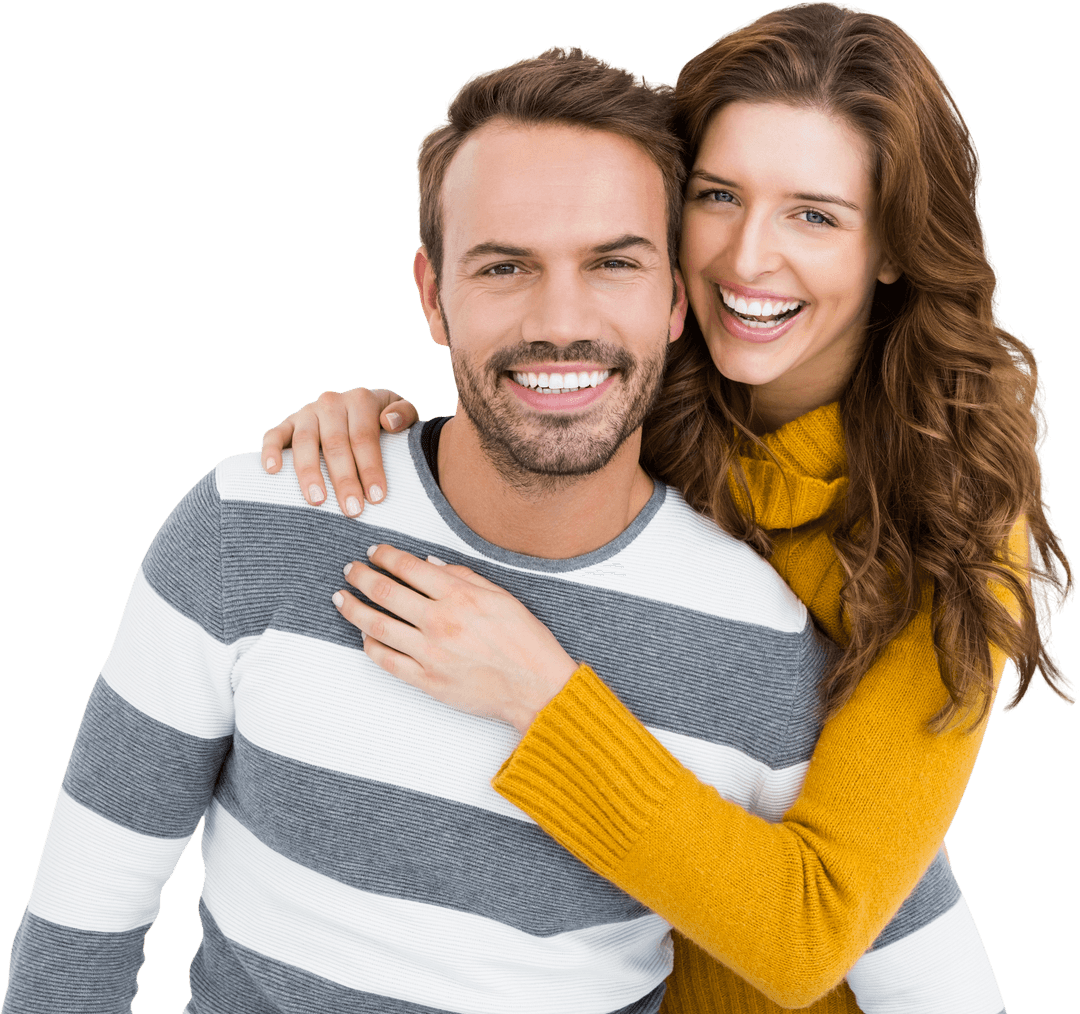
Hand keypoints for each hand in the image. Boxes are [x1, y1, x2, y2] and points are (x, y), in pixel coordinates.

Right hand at [260, 388, 419, 515]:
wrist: (361, 410)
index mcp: (360, 400)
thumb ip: (405, 414)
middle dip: (344, 479)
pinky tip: (272, 471)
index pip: (364, 437)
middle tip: (352, 510)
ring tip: (318, 502)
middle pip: (335, 444)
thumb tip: (389, 422)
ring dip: (309, 473)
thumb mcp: (404, 412)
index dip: (370, 468)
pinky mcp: (287, 423)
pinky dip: (270, 451)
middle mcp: (331, 403)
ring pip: (304, 442)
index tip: (377, 497)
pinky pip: (274, 435)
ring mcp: (307, 413)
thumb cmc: (386, 423)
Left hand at [332, 544, 578, 733]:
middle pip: (385, 592)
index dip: (386, 556)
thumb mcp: (501, 595)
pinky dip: (369, 645)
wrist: (536, 688)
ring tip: (342, 598)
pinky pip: (386, 660)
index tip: (374, 552)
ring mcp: (430, 653)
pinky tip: (363, 635)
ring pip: (376, 625)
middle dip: (361, 576)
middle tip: (350, 570)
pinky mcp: (426, 680)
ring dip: (353, 608)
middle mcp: (440, 621)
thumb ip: (462, 575)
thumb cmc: (525, 641)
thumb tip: (427, 562)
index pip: (409, 567)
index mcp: (459, 596)